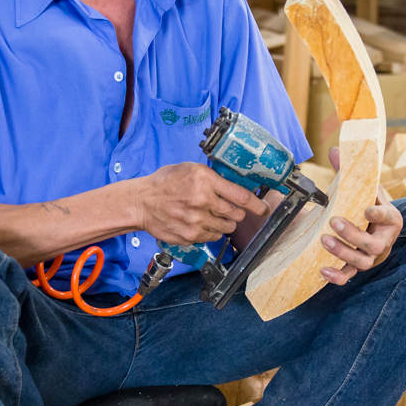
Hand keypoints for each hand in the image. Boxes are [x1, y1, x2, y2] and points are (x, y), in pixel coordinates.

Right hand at [134, 163, 267, 244]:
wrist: (142, 202)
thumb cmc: (165, 183)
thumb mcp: (190, 169)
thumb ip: (213, 178)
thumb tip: (235, 186)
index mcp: (205, 180)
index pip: (241, 196)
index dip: (257, 205)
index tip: (264, 208)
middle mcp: (203, 201)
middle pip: (237, 214)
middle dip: (238, 212)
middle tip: (231, 209)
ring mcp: (197, 221)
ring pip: (227, 227)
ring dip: (225, 222)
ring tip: (211, 214)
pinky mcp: (191, 235)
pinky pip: (213, 236)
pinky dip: (211, 230)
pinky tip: (200, 222)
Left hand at [320, 145, 400, 284]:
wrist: (367, 226)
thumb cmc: (364, 205)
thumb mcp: (361, 188)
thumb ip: (349, 171)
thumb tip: (335, 151)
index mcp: (389, 218)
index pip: (389, 217)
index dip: (380, 215)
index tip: (367, 210)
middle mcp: (383, 241)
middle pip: (373, 244)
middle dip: (353, 234)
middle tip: (333, 221)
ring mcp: (370, 257)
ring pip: (361, 262)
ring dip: (343, 252)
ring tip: (324, 240)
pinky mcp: (355, 268)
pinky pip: (348, 276)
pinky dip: (337, 277)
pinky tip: (322, 271)